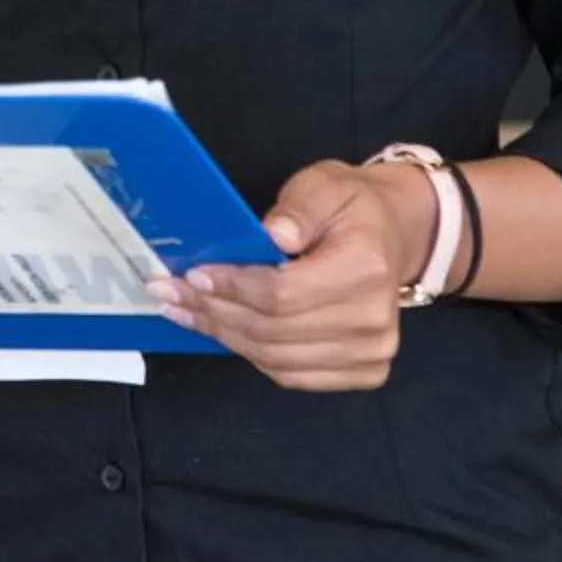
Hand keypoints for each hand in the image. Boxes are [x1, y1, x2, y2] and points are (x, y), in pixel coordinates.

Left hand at [153, 161, 421, 391]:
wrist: (392, 235)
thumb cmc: (350, 208)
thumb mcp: (324, 186)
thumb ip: (298, 208)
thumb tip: (275, 234)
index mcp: (366, 269)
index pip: (283, 293)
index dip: (232, 287)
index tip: (193, 274)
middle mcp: (373, 319)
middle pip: (273, 331)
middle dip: (212, 312)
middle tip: (169, 292)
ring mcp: (371, 351)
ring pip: (276, 359)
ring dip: (222, 335)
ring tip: (183, 311)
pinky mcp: (363, 371)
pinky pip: (291, 375)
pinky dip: (249, 354)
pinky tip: (219, 329)